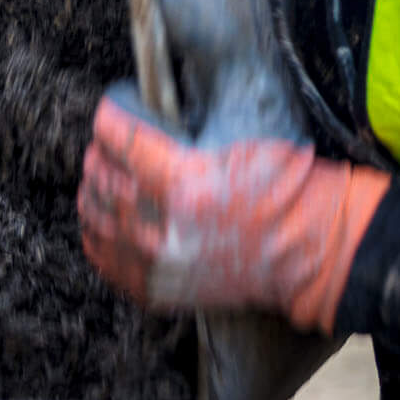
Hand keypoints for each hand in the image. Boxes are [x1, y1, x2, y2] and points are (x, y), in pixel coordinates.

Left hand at [77, 93, 389, 333]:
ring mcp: (153, 261)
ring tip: (105, 177)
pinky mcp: (153, 288)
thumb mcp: (243, 142)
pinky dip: (97, 231)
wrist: (305, 251)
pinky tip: (106, 217)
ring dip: (95, 189)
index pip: (118, 138)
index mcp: (180, 181)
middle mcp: (159, 224)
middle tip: (109, 144)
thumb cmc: (283, 191)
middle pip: (100, 175)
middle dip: (101, 153)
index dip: (109, 119)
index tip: (111, 111)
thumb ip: (188, 134)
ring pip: (94, 214)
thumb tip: (148, 118)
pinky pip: (102, 256)